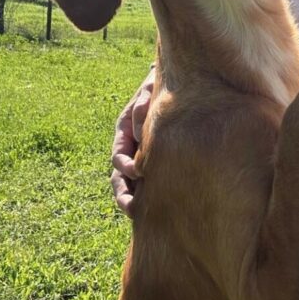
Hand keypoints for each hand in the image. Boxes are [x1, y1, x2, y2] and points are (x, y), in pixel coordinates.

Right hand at [111, 68, 154, 216]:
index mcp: (125, 131)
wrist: (179, 85)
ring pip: (130, 184)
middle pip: (120, 176)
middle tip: (130, 208)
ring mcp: (142, 156)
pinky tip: (156, 207)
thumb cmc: (162, 87)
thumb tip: (138, 127)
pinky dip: (147, 195)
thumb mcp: (151, 89)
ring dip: (131, 199)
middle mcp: (131, 147)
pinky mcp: (156, 162)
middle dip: (122, 193)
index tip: (136, 171)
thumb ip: (144, 103)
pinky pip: (148, 183)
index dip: (125, 165)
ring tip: (136, 214)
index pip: (119, 154)